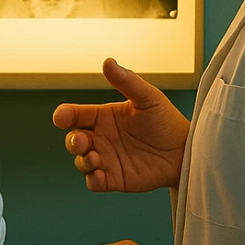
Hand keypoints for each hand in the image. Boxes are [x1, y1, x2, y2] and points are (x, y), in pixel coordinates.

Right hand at [52, 57, 189, 192]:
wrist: (184, 151)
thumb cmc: (166, 121)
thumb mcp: (148, 97)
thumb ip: (127, 81)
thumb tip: (108, 61)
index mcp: (104, 117)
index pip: (76, 115)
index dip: (65, 115)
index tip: (61, 117)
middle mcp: (101, 138)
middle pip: (74, 139)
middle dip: (72, 141)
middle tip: (82, 141)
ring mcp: (106, 159)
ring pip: (81, 161)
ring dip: (82, 161)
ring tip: (94, 159)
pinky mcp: (114, 178)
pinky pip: (94, 182)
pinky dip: (92, 180)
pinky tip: (99, 175)